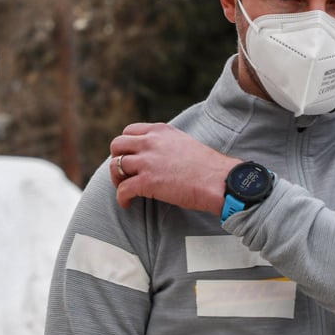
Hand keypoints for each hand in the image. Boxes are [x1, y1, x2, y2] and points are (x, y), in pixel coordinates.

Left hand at [109, 123, 241, 214]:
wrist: (219, 181)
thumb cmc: (208, 167)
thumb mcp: (184, 143)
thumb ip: (167, 144)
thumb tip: (159, 157)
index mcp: (160, 131)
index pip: (129, 131)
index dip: (126, 146)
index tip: (131, 157)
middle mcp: (150, 142)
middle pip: (117, 145)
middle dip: (117, 159)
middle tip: (125, 173)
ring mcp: (147, 161)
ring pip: (115, 166)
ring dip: (117, 179)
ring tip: (125, 189)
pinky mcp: (146, 182)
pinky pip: (122, 190)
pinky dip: (121, 198)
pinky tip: (128, 204)